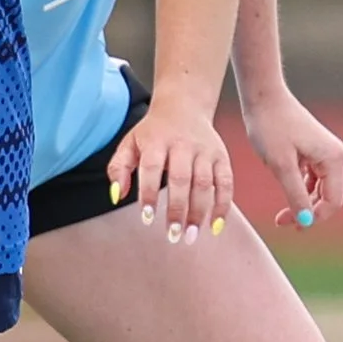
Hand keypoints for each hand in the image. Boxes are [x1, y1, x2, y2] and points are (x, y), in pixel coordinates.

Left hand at [105, 98, 234, 244]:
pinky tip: (215, 226)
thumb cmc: (152, 132)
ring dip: (199, 212)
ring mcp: (204, 151)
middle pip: (181, 179)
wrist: (183, 106)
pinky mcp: (221, 156)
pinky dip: (223, 205)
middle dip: (178, 209)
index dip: (150, 194)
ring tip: (190, 236)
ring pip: (204, 184)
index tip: (147, 218)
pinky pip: (225, 182)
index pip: (152, 169)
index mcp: (156, 141)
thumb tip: (117, 196)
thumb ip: (118, 168)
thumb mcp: (130, 143)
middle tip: (173, 235)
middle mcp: (182, 145)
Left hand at [243, 87, 342, 228]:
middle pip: (328, 196)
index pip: (334, 201)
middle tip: (281, 221)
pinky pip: (312, 178)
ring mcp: (325, 153)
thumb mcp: (281, 166)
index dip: (315, 217)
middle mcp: (334, 155)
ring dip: (303, 202)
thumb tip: (306, 222)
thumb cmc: (270, 127)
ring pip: (319, 190)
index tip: (292, 225)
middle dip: (308, 212)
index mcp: (333, 158)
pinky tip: (284, 191)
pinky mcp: (313, 151)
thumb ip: (295, 194)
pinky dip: (299, 189)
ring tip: (280, 213)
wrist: (262, 98)